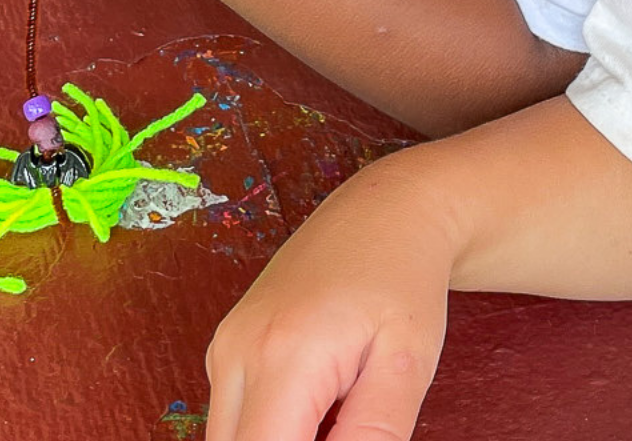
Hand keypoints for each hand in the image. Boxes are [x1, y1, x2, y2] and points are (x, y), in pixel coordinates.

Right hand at [206, 161, 451, 440]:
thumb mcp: (406, 364)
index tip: (344, 434)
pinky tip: (320, 405)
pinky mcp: (226, 346)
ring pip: (230, 440)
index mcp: (284, 357)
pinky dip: (271, 426)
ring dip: (279, 439)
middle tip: (347, 420)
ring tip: (339, 409)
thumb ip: (375, 433)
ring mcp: (225, 346)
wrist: (384, 213)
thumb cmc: (402, 279)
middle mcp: (238, 351)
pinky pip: (234, 415)